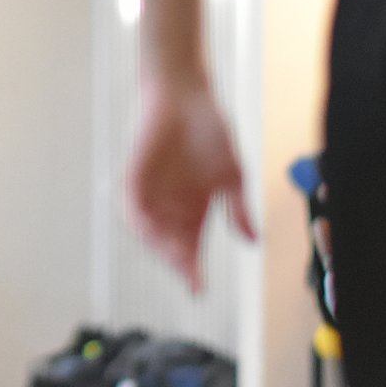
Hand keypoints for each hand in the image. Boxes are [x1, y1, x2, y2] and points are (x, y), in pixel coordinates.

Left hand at [128, 77, 253, 290]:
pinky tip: (148, 229)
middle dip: (176, 262)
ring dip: (157, 245)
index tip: (200, 290)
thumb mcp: (231, 176)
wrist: (187, 96)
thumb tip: (254, 242)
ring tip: (172, 257)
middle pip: (168, 245)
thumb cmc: (210, 133)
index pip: (189, 249)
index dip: (192, 270)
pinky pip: (131, 205)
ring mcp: (150, 192)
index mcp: (192, 211)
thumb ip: (238, 209)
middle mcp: (168, 206)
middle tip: (187, 273)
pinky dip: (138, 219)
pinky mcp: (134, 175)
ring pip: (148, 230)